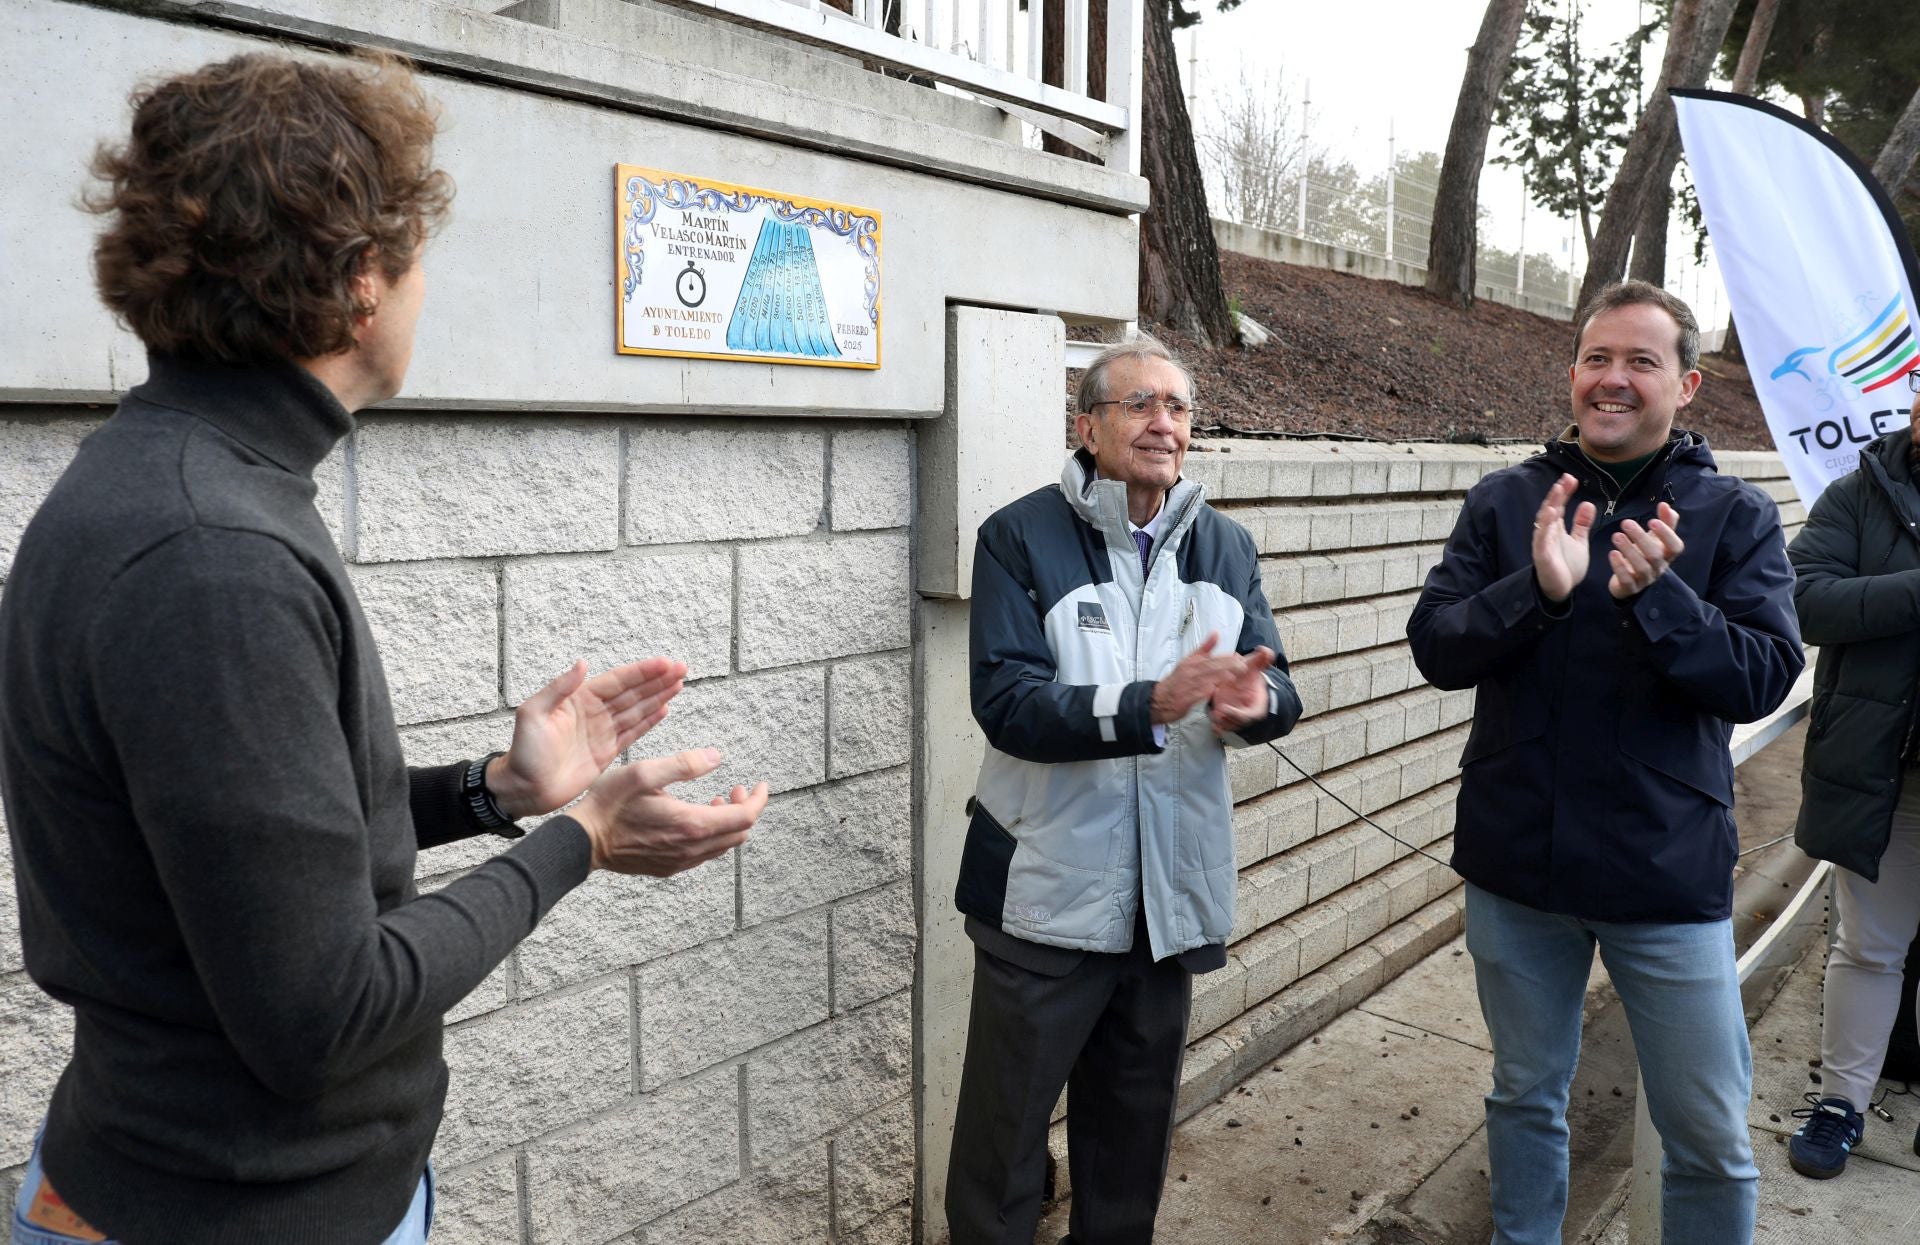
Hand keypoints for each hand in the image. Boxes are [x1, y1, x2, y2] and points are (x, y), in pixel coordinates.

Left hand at [486, 657, 687, 818]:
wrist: (523, 789)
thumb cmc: (523, 753)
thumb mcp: (532, 714)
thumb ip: (558, 688)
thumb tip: (582, 664)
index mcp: (578, 700)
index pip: (618, 681)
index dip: (642, 672)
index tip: (665, 663)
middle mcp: (594, 712)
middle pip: (633, 692)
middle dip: (657, 681)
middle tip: (682, 669)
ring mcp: (602, 733)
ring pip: (637, 710)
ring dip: (658, 697)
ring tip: (679, 685)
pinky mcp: (606, 753)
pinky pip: (633, 733)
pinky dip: (649, 721)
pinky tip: (664, 710)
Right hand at [572, 747, 768, 875]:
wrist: (583, 841)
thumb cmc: (610, 805)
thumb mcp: (645, 773)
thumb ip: (684, 764)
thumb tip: (717, 757)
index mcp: (691, 825)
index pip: (744, 818)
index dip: (758, 799)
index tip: (760, 784)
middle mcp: (691, 849)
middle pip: (738, 834)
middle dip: (744, 809)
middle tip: (735, 788)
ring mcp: (680, 862)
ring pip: (723, 846)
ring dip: (728, 823)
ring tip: (717, 800)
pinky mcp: (669, 867)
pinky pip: (704, 855)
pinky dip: (712, 836)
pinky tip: (696, 819)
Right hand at [1150, 632, 1247, 724]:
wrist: (1160, 698)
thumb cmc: (1178, 679)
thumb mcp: (1189, 660)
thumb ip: (1205, 648)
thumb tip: (1216, 633)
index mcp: (1192, 661)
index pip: (1212, 658)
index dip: (1226, 658)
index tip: (1239, 657)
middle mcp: (1190, 671)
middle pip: (1211, 667)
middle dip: (1227, 666)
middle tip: (1242, 666)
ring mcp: (1187, 684)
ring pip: (1205, 679)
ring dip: (1220, 677)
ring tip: (1234, 676)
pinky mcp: (1185, 698)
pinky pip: (1196, 693)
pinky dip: (1206, 691)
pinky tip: (1216, 690)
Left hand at [1209, 646, 1275, 732]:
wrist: (1240, 682)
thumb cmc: (1248, 677)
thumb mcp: (1252, 667)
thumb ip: (1260, 660)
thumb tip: (1266, 651)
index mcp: (1257, 704)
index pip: (1252, 714)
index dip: (1239, 714)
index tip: (1227, 708)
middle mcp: (1247, 713)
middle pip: (1239, 722)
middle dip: (1229, 719)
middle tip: (1217, 713)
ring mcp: (1236, 718)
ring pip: (1229, 726)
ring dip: (1222, 723)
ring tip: (1214, 716)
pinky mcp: (1227, 719)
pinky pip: (1223, 728)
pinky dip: (1218, 729)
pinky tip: (1213, 728)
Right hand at [1533, 473, 1595, 602]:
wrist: (1561, 589)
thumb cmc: (1567, 566)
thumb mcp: (1579, 541)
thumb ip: (1581, 524)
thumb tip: (1587, 504)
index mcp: (1556, 528)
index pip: (1559, 506)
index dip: (1564, 492)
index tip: (1571, 479)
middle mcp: (1548, 533)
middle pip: (1550, 509)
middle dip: (1557, 494)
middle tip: (1565, 479)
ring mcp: (1543, 543)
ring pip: (1544, 521)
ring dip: (1550, 505)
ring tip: (1557, 491)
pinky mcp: (1542, 555)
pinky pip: (1541, 538)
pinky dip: (1544, 526)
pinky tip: (1549, 514)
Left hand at [1608, 503, 1683, 598]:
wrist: (1631, 580)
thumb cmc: (1645, 554)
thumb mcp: (1657, 538)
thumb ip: (1665, 522)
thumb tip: (1665, 505)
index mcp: (1667, 555)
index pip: (1675, 547)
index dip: (1666, 535)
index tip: (1652, 521)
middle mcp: (1659, 568)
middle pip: (1655, 555)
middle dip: (1641, 538)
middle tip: (1626, 523)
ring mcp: (1645, 579)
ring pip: (1641, 567)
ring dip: (1629, 550)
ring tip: (1616, 536)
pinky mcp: (1630, 587)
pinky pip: (1627, 580)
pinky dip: (1619, 567)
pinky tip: (1612, 553)